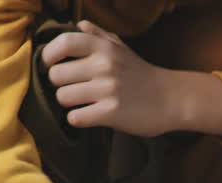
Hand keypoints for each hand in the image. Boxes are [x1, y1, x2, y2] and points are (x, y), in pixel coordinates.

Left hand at [41, 21, 221, 137]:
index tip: (50, 65)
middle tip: (73, 89)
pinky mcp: (112, 113)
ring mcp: (108, 90)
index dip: (48, 55)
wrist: (172, 99)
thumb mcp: (122, 49)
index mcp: (104, 48)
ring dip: (69, 104)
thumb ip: (99, 35)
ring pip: (63, 97)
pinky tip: (90, 116)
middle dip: (61, 85)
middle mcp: (105, 65)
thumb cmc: (142, 74)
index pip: (63, 43)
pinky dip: (79, 119)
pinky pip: (76, 117)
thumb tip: (78, 24)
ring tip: (84, 103)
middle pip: (56, 76)